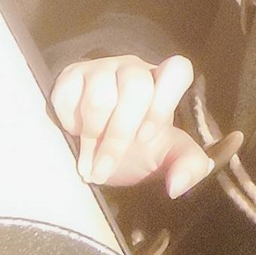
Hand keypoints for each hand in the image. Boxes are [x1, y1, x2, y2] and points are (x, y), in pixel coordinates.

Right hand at [51, 54, 214, 197]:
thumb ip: (187, 166)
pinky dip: (69, 122)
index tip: (145, 139)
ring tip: (89, 160)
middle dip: (119, 135)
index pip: (178, 70)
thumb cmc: (135, 149)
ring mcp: (102, 68)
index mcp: (163, 82)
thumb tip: (178, 186)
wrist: (92, 150)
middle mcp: (135, 69)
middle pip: (136, 87)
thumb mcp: (164, 158)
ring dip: (92, 136)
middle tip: (105, 168)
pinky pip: (68, 94)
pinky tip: (75, 133)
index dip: (163, 104)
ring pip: (100, 95)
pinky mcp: (71, 74)